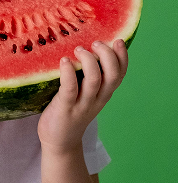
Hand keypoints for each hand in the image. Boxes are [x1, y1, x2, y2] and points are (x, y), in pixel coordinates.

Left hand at [37, 39, 127, 153]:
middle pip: (113, 75)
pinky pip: (70, 88)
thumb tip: (85, 47)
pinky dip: (68, 73)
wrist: (60, 142)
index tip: (117, 40)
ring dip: (88, 61)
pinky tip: (64, 61)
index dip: (123, 56)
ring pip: (94, 80)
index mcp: (104, 93)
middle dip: (107, 55)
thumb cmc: (70, 111)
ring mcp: (82, 104)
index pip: (121, 74)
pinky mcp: (65, 108)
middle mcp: (97, 98)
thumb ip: (89, 76)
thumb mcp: (86, 94)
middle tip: (95, 43)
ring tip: (78, 49)